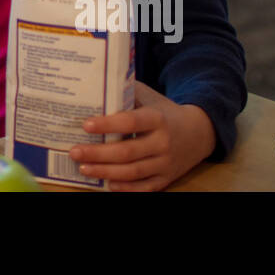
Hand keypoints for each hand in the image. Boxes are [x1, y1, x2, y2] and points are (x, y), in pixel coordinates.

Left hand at [68, 81, 215, 190]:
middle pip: (127, 152)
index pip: (130, 122)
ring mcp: (166, 163)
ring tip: (83, 168)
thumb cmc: (164, 111)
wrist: (199, 133)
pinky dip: (126, 188)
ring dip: (106, 171)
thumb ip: (125, 93)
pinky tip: (108, 184)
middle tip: (75, 151)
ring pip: (133, 172)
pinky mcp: (167, 178)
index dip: (108, 124)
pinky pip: (145, 187)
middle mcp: (163, 142)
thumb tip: (94, 86)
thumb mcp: (149, 97)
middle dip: (98, 153)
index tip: (86, 125)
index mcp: (157, 119)